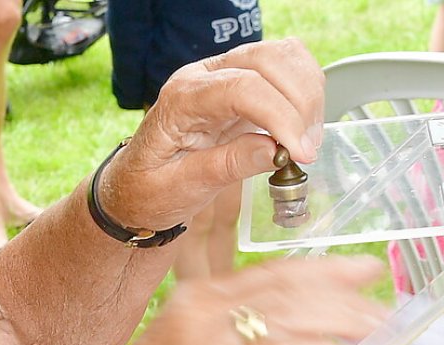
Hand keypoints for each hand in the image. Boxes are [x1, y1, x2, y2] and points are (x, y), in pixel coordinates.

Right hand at [72, 256, 385, 344]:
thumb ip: (225, 335)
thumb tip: (275, 339)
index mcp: (197, 297)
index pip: (272, 273)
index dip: (323, 269)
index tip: (359, 269)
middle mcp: (206, 310)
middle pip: (290, 288)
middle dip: (344, 291)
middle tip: (383, 297)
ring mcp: (213, 343)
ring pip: (293, 316)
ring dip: (342, 322)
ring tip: (377, 330)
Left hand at [96, 38, 324, 233]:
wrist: (135, 188)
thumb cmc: (150, 190)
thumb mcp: (181, 188)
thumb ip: (226, 166)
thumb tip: (274, 150)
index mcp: (181, 99)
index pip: (241, 88)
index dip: (279, 116)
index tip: (300, 152)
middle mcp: (203, 77)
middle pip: (267, 60)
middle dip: (299, 103)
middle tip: (308, 150)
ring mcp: (224, 76)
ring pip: (281, 57)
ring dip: (307, 95)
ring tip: (307, 141)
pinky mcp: (243, 86)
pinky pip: (284, 70)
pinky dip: (304, 92)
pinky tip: (302, 128)